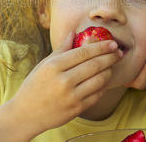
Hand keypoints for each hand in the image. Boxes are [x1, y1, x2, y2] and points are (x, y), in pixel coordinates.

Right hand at [7, 31, 121, 136]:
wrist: (26, 114)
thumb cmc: (34, 86)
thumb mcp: (44, 64)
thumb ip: (61, 49)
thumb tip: (73, 32)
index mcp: (54, 66)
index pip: (83, 53)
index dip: (100, 47)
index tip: (112, 43)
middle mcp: (64, 80)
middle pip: (94, 65)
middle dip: (110, 57)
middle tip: (118, 52)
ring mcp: (71, 96)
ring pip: (99, 80)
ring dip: (109, 71)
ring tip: (111, 65)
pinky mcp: (77, 109)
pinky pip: (96, 95)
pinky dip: (103, 86)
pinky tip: (104, 80)